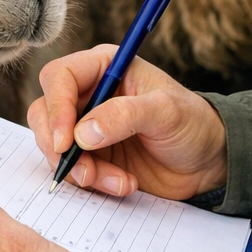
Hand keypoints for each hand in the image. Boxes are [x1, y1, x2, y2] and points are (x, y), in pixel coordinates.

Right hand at [28, 46, 227, 199]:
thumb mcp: (166, 111)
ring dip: (80, 171)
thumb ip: (125, 115)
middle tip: (86, 172)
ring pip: (53, 146)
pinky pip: (71, 170)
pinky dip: (92, 183)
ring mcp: (85, 127)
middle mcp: (88, 94)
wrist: (207, 161)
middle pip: (44, 112)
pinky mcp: (90, 156)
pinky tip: (123, 185)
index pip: (60, 77)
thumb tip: (82, 133)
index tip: (65, 142)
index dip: (56, 107)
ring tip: (118, 182)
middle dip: (59, 147)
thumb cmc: (192, 122)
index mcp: (103, 67)